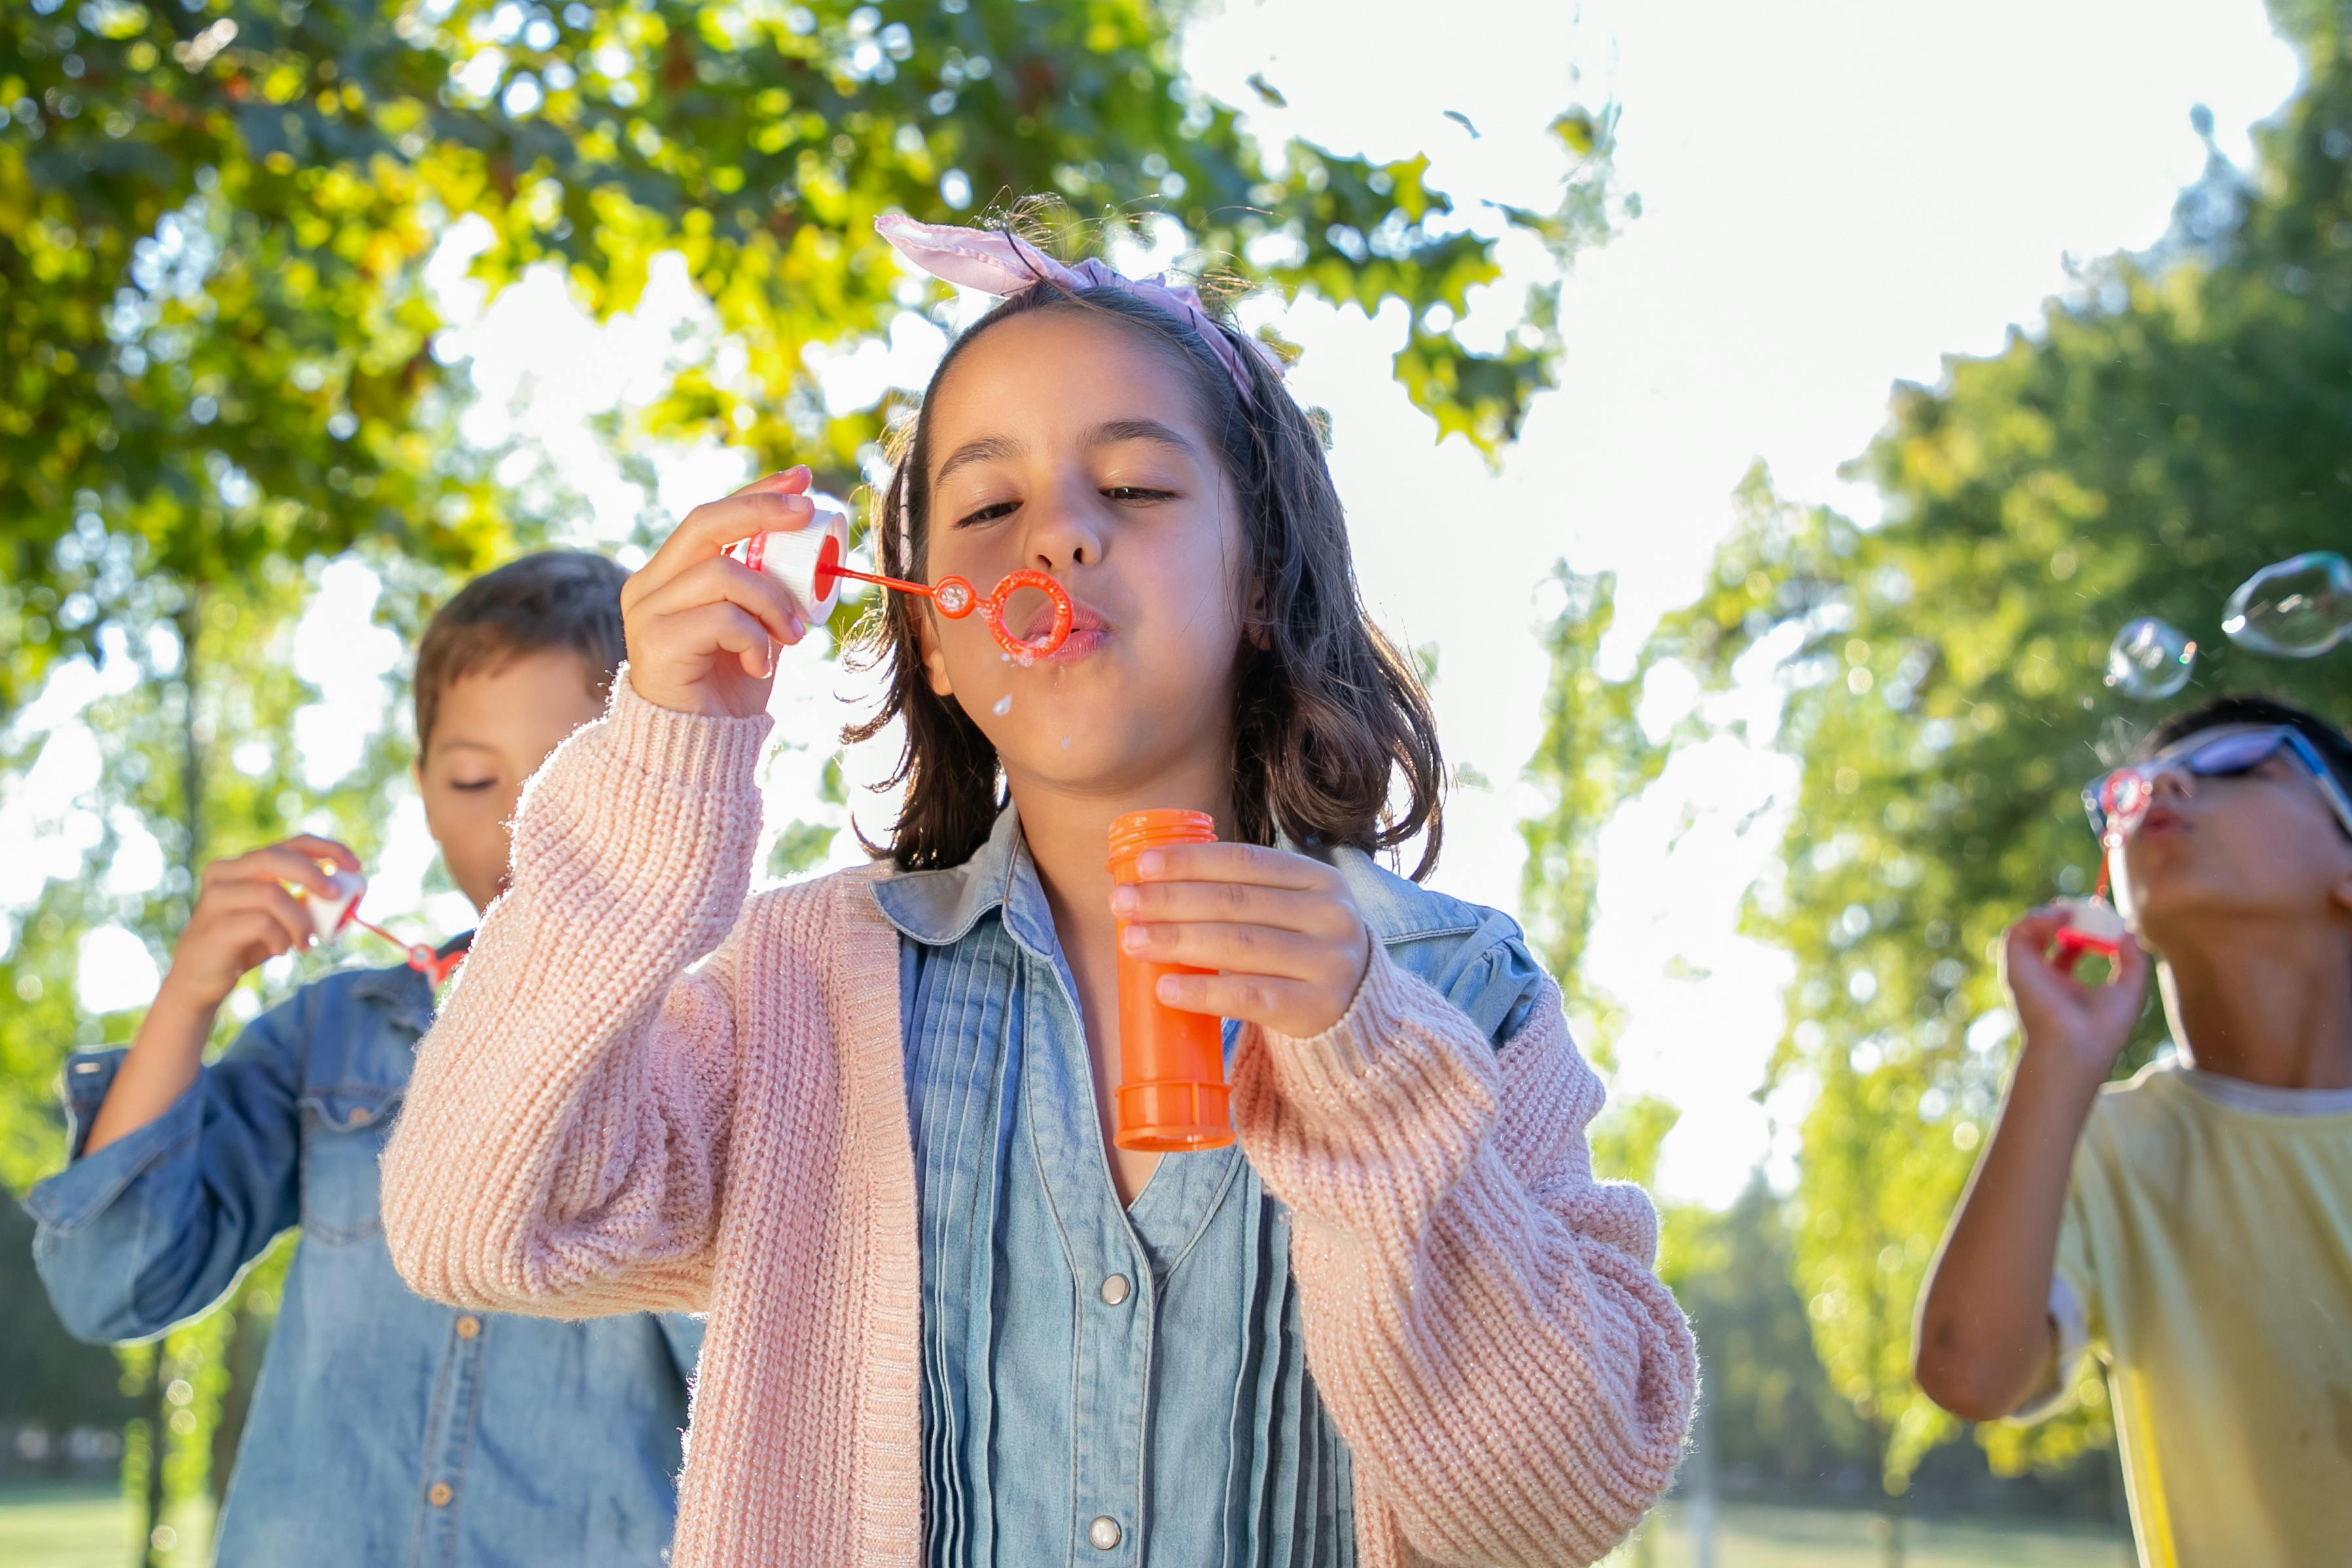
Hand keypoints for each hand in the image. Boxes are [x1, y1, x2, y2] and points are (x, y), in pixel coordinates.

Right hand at [163, 836, 362, 1011]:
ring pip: (271, 894)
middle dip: (313, 875)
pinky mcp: (214, 925)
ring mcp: (215, 898)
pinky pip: (260, 923)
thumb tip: (344, 893)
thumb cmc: (246, 941)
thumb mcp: (279, 916)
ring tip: (305, 943)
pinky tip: (279, 950)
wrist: (201, 977)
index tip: (356, 866)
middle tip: (336, 897)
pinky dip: (280, 938)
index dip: (327, 849)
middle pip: (275, 857)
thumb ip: (302, 900)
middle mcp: (225, 873)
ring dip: (299, 921)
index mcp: (244, 864)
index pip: (291, 843)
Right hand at [621, 466, 821, 717]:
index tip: (801, 478)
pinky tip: (758, 667)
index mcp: (669, 574)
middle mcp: (649, 585)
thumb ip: (768, 589)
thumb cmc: (726, 687)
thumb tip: (812, 550)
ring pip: (721, 574)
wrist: (696, 750)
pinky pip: (721, 619)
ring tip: (792, 635)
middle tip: (808, 516)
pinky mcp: (654, 643)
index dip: (757, 491)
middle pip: (704, 523)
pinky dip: (754, 639)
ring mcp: (646, 613)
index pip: (712, 515)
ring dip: (772, 601)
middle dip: (762, 512)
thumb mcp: (757, 626)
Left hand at [1109, 843, 1372, 1038]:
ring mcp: (1328, 963)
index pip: (1245, 861)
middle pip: (1236, 902)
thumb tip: (1151, 884)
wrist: (1358, 1014)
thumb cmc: (1302, 953)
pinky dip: (1203, 992)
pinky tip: (1165, 989)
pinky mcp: (1317, 1009)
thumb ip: (1240, 895)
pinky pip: (1251, 997)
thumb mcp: (1289, 912)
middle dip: (1171, 900)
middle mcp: (1330, 915)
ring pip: (1239, 946)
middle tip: (1122, 903)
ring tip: (1132, 941)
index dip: (1190, 861)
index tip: (1142, 866)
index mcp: (1319, 879)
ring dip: (1177, 941)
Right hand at [1999, 904, 2150, 1079]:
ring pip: (2026, 931)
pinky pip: (2017, 932)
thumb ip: (2133, 960)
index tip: (2101, 917)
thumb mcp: (2130, 989)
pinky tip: (2061, 918)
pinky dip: (2037, 919)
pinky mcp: (2015, 967)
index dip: (2083, 929)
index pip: (2067, 949)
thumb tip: (2129, 932)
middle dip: (2064, 916)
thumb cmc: (2104, 1029)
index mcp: (2065, 986)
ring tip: (2070, 910)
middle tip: (2084, 906)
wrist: (2078, 1046)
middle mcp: (2043, 978)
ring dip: (2047, 914)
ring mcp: (2027, 972)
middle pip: (2046, 935)